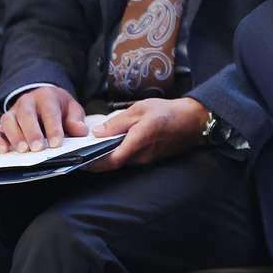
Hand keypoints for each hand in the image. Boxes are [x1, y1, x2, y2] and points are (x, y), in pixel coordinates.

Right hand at [0, 85, 88, 153]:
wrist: (43, 99)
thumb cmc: (58, 107)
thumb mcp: (72, 109)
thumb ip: (76, 120)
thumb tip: (80, 131)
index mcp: (46, 96)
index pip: (50, 111)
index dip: (53, 127)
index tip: (56, 143)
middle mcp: (27, 102)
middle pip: (26, 114)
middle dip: (31, 132)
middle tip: (37, 148)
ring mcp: (13, 112)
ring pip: (8, 120)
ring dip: (14, 136)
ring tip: (22, 150)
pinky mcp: (2, 124)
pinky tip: (3, 150)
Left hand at [86, 97, 208, 171]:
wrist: (193, 121)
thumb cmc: (167, 111)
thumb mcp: (140, 109)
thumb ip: (118, 122)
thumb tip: (98, 133)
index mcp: (138, 141)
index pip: (111, 160)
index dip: (94, 163)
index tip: (79, 160)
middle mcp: (142, 156)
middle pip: (114, 163)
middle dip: (96, 160)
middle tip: (81, 151)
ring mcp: (147, 160)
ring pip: (121, 162)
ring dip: (107, 156)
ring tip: (93, 146)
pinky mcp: (150, 159)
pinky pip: (130, 159)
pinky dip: (118, 154)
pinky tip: (112, 144)